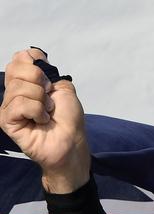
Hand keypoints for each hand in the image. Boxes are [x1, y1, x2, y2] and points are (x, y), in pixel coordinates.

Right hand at [0, 48, 88, 192]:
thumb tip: (34, 56)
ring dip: (41, 101)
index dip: (36, 63)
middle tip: (49, 100)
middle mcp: (14, 92)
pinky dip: (37, 111)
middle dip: (40, 82)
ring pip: (19, 88)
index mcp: (26, 82)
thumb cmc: (69, 119)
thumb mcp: (63, 89)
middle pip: (16, 68)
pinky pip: (19, 104)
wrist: (71, 142)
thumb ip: (49, 71)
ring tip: (47, 114)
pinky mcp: (7, 120)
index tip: (49, 81)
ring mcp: (9, 106)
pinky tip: (41, 121)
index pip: (20, 57)